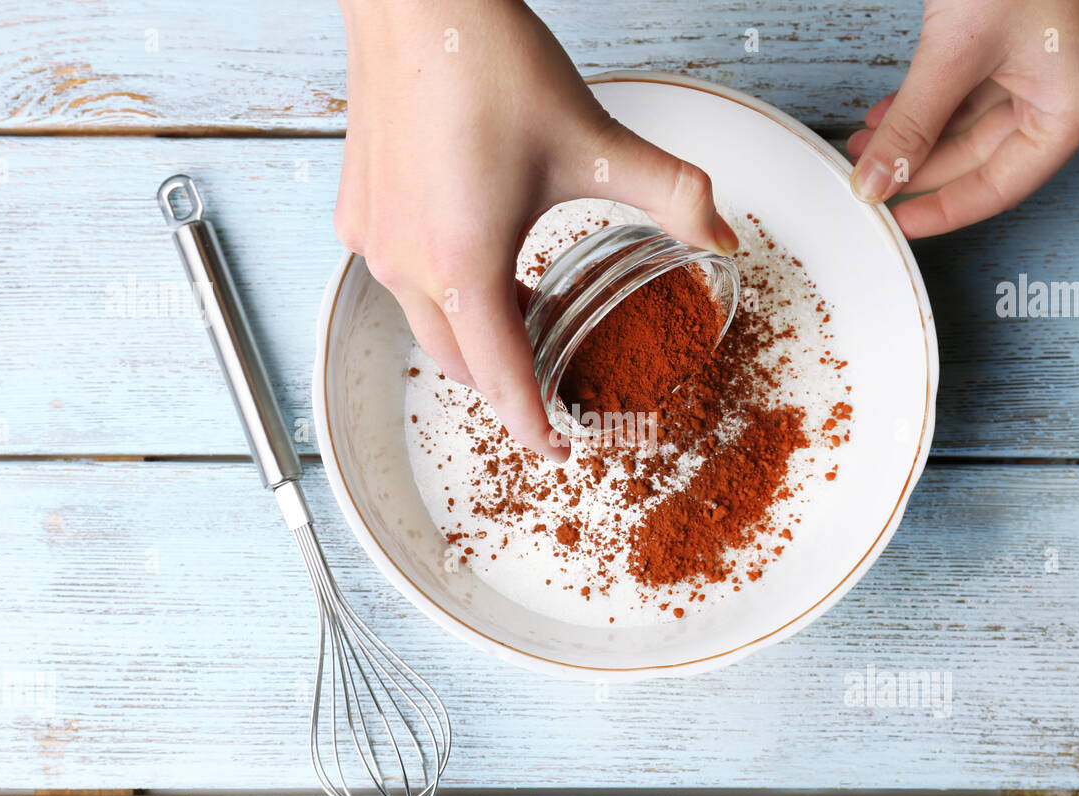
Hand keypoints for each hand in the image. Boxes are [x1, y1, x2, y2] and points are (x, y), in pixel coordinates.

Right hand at [334, 0, 737, 460]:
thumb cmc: (487, 63)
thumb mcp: (595, 142)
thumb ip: (672, 196)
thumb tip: (722, 235)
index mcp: (464, 265)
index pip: (501, 380)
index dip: (534, 425)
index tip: (559, 449)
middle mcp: (406, 266)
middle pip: (461, 364)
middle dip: (508, 384)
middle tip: (554, 380)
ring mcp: (372, 240)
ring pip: (426, 325)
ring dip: (476, 336)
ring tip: (526, 315)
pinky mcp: (357, 213)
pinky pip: (400, 280)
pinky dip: (441, 292)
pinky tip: (478, 257)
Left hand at [846, 0, 1078, 237]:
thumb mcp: (953, 54)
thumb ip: (911, 125)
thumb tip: (876, 180)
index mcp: (1073, 106)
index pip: (1001, 185)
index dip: (943, 208)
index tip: (898, 223)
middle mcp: (1062, 93)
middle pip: (979, 158)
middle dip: (916, 168)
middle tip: (867, 183)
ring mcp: (1038, 69)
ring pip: (964, 126)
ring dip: (912, 138)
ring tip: (861, 149)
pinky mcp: (1011, 46)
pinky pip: (962, 93)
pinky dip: (922, 107)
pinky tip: (883, 120)